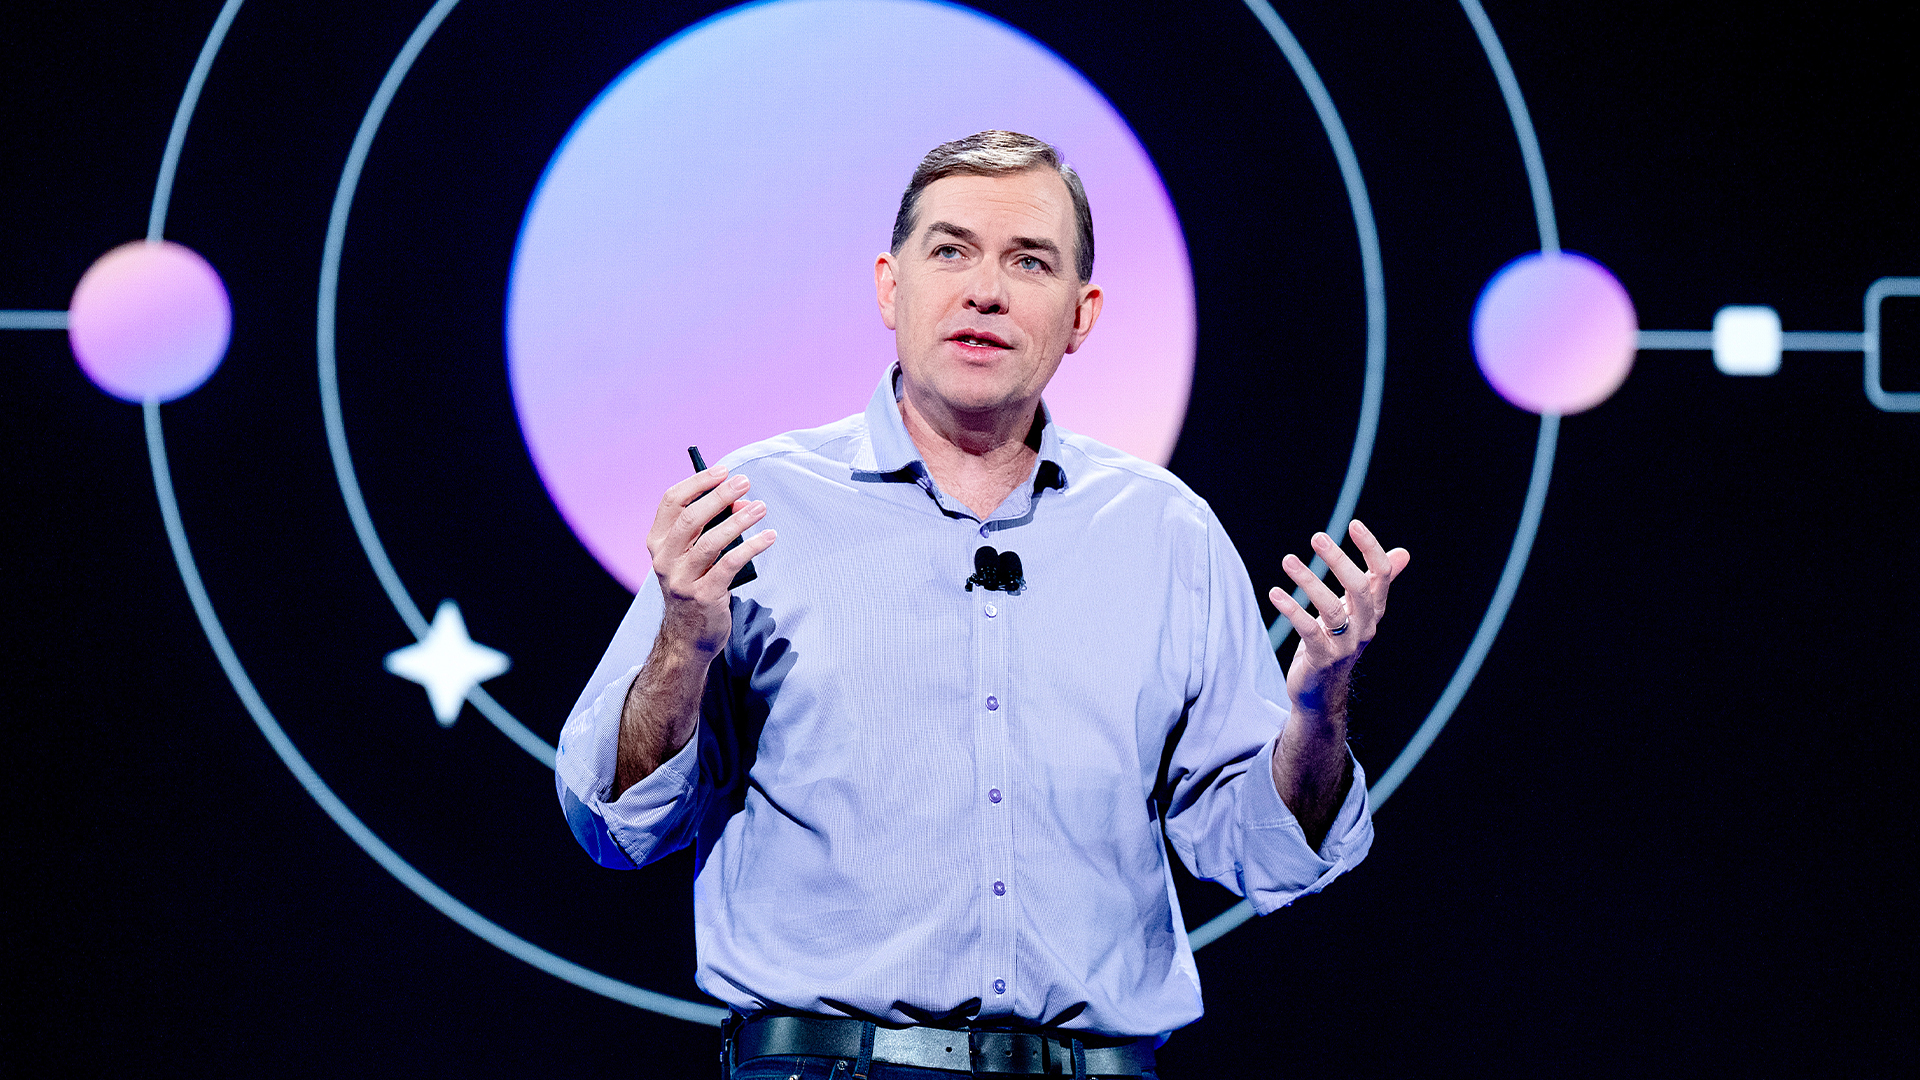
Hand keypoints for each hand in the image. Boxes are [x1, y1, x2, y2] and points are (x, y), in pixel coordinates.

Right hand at [646, 465, 776, 659]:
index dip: (697, 483)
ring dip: (739, 520)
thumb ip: (713, 527)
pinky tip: (768, 537)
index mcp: (657, 544)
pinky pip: (730, 565)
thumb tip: (742, 502)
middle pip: (691, 518)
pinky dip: (752, 547)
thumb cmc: (694, 586)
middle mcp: (664, 560)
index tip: (722, 471)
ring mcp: (682, 580)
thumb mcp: (695, 555)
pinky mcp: (704, 596)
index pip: (671, 502)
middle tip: (745, 482)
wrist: (688, 637)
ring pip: (710, 541)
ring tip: (761, 507)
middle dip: (720, 495)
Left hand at [1268, 519, 1409, 712]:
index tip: (1354, 524)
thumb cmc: (1337, 642)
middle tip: (1317, 536)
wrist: (1321, 691)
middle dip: (1339, 560)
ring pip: (1330, 608)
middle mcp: (1364, 626)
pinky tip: (1275, 593)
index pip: (1381, 575)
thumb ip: (1375, 582)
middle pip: (1359, 589)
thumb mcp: (1356, 611)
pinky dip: (1292, 610)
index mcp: (1372, 611)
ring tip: (1288, 560)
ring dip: (1308, 581)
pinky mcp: (1322, 658)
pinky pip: (1308, 630)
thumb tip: (1404, 553)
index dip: (1371, 549)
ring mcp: (1345, 645)